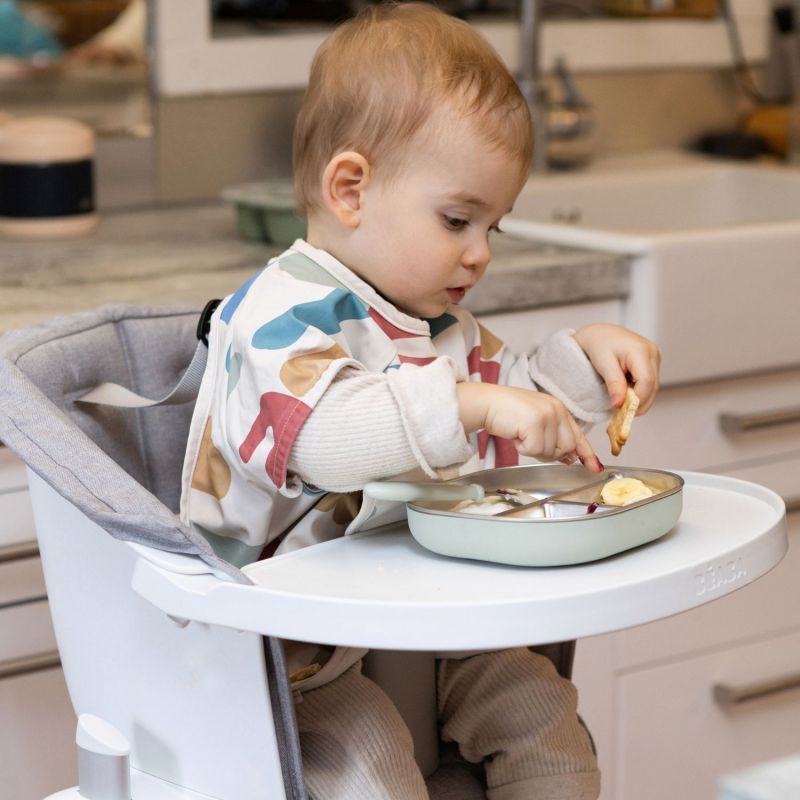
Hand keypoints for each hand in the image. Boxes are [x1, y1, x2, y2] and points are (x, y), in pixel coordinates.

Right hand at [457, 383, 602, 471]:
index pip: (578, 436)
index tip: (595, 468)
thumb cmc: (507, 412)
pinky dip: (522, 449)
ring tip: (520, 434)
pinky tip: (515, 435)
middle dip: (549, 453)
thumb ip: (554, 438)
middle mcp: (556, 410)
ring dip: (533, 450)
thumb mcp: (536, 423)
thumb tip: (569, 458)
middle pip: (566, 448)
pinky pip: (535, 450)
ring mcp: (547, 415)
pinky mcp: (535, 422)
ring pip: (551, 452)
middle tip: (529, 442)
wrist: (486, 403)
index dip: (587, 453)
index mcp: (559, 409)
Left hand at [573, 324, 660, 413]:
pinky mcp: (651, 364)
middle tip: (619, 411)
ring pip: (653, 388)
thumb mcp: (603, 363)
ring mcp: (654, 359)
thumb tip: (620, 404)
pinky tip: (624, 392)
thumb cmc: (598, 344)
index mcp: (641, 350)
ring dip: (638, 399)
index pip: (647, 381)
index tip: (621, 409)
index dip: (636, 399)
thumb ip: (614, 384)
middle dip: (638, 403)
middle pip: (653, 387)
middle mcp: (653, 353)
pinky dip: (637, 392)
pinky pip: (648, 384)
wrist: (598, 334)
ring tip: (619, 400)